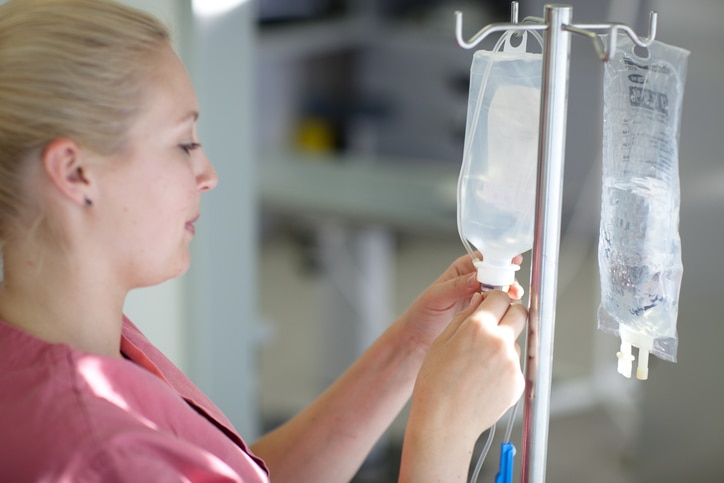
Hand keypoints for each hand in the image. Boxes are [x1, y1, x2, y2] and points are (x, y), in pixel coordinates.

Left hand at [398, 253, 523, 353]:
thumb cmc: (423, 313)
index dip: (499, 259)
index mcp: (462, 270)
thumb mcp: (437, 296)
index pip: (485, 258)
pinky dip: (505, 308)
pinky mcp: (483, 312)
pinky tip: (507, 312)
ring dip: (509, 294)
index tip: (512, 262)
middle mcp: (473, 281)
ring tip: (512, 301)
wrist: (420, 337)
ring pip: (501, 291)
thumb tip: (475, 277)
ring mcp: (480, 297)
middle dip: (508, 279)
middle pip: (498, 274)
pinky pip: (498, 307)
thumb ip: (456, 286)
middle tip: (513, 289)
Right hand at [400, 290, 526, 479]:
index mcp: (478, 327)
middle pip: (520, 313)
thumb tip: (480, 300)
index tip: (491, 303)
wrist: (445, 423)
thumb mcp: (442, 342)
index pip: (500, 297)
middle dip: (510, 312)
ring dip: (504, 343)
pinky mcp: (518, 382)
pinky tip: (483, 379)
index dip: (494, 298)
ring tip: (479, 363)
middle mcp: (500, 342)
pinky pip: (514, 365)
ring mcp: (512, 363)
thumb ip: (465, 317)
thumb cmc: (436, 384)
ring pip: (515, 341)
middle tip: (497, 321)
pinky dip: (503, 367)